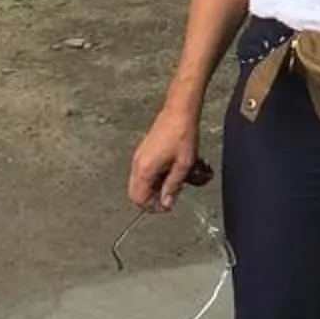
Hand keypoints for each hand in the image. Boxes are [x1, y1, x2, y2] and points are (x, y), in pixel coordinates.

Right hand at [128, 95, 205, 211]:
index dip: (153, 207)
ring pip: (140, 182)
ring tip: (172, 182)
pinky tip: (170, 170)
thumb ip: (173, 187)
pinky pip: (143, 171)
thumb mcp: (183, 165)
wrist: (179, 111)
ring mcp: (139, 156)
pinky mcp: (144, 150)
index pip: (139, 199)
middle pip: (136, 193)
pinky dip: (155, 176)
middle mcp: (138, 163)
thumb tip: (166, 203)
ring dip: (154, 187)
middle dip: (152, 198)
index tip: (168, 205)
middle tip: (169, 196)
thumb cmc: (182, 134)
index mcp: (145, 169)